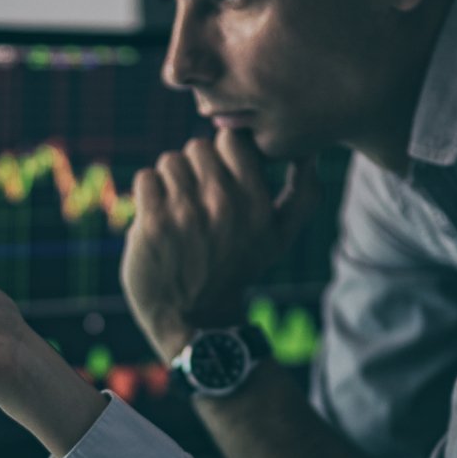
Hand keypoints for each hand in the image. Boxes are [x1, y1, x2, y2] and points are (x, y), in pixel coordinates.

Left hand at [120, 130, 321, 359]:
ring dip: (170, 182)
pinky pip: (145, 179)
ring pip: (169, 161)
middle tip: (196, 199)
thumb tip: (310, 153)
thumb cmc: (239, 269)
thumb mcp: (281, 237)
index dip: (222, 153)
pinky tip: (158, 217)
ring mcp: (185, 213)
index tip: (219, 175)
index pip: (231, 140)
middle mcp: (222, 204)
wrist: (196, 317)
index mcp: (254, 202)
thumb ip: (304, 194)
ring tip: (178, 210)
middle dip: (195, 169)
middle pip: (196, 147)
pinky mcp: (152, 224)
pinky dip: (148, 194)